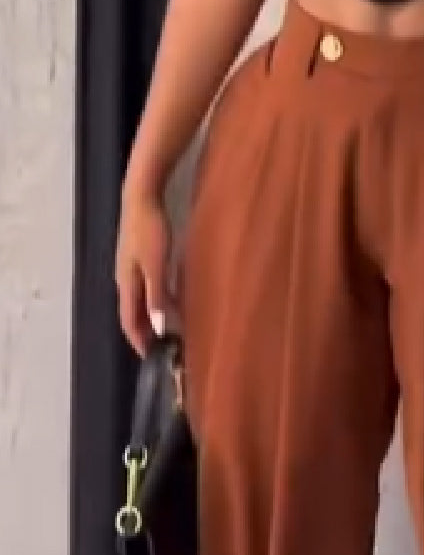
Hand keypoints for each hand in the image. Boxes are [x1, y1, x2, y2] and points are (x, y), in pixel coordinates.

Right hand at [115, 184, 173, 357]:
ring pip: (138, 300)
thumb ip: (157, 296)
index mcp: (126, 283)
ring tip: (167, 328)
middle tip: (162, 348)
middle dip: (144, 332)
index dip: (138, 341)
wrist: (142, 196)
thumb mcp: (156, 265)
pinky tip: (169, 299)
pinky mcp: (138, 256)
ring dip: (150, 316)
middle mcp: (123, 278)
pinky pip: (144, 287)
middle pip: (131, 313)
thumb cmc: (150, 229)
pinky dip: (155, 299)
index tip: (151, 358)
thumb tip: (156, 328)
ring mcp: (129, 266)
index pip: (128, 321)